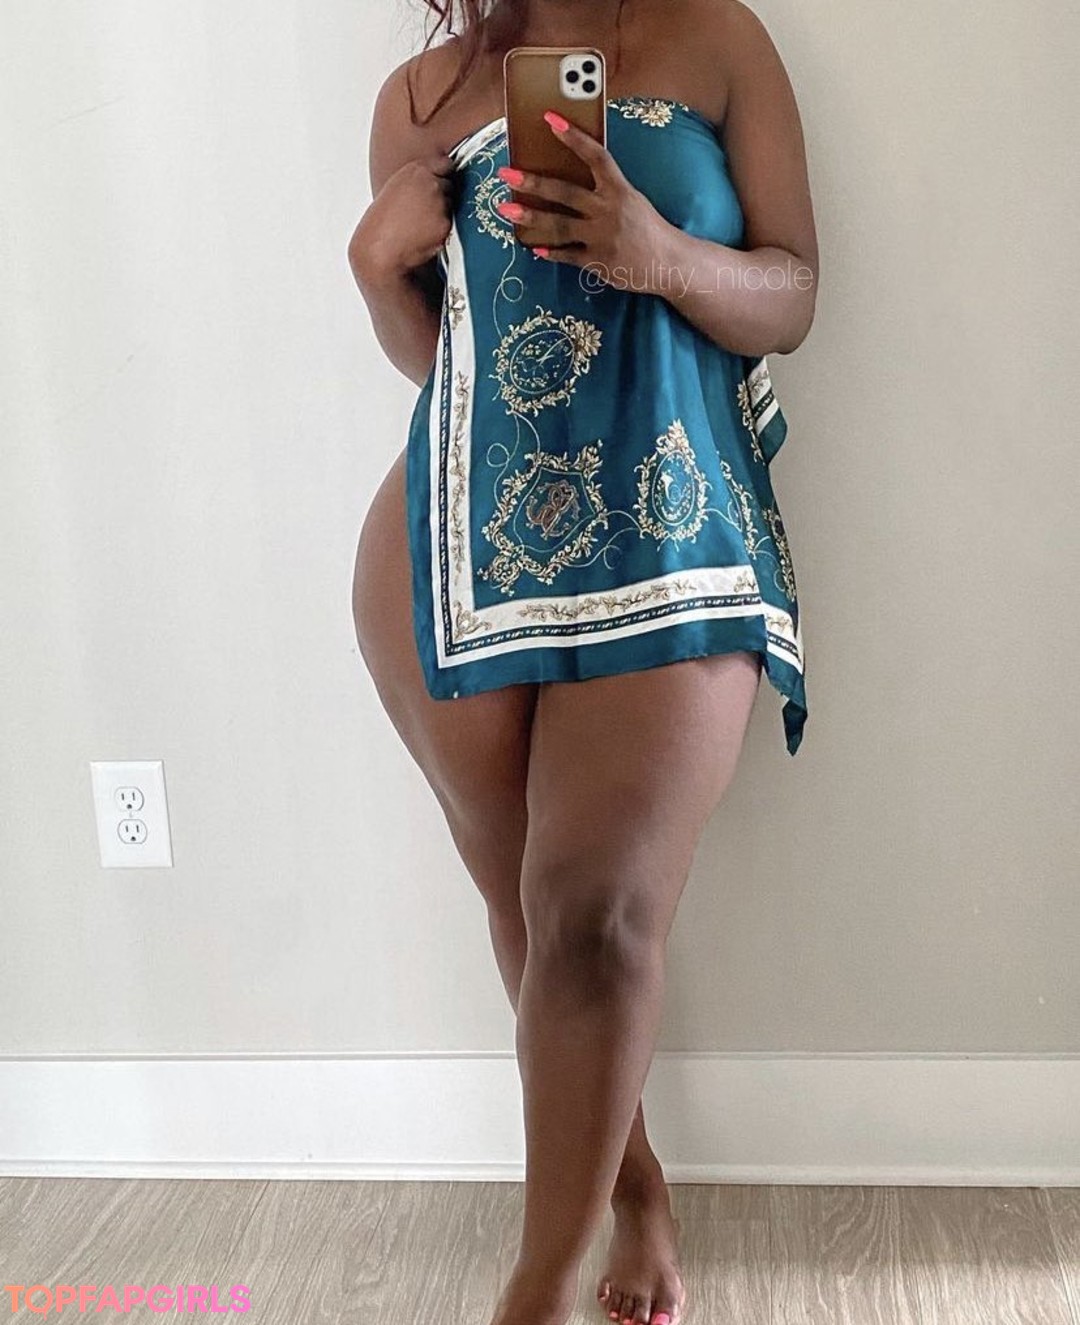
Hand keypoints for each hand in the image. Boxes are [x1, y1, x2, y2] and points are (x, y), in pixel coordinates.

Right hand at [349, 151, 455, 285]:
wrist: (380, 248)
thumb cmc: (383, 223)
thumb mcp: (397, 188)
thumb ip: (418, 181)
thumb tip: (436, 181)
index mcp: (416, 170)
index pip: (445, 164)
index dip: (444, 175)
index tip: (442, 182)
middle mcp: (431, 183)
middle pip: (450, 185)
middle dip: (443, 196)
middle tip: (425, 211)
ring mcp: (440, 203)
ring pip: (452, 206)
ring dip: (443, 214)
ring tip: (421, 225)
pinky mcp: (445, 223)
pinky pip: (451, 226)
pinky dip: (442, 231)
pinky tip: (425, 235)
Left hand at [495, 111, 668, 277]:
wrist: (668, 262)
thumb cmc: (648, 228)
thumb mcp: (632, 200)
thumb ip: (607, 189)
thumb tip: (575, 177)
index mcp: (619, 189)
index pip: (595, 156)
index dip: (573, 137)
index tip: (550, 119)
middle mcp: (608, 210)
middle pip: (565, 191)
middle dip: (534, 182)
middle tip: (507, 173)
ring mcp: (600, 237)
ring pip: (559, 224)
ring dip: (531, 216)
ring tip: (507, 209)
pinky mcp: (597, 261)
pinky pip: (567, 255)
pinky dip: (550, 251)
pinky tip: (533, 247)